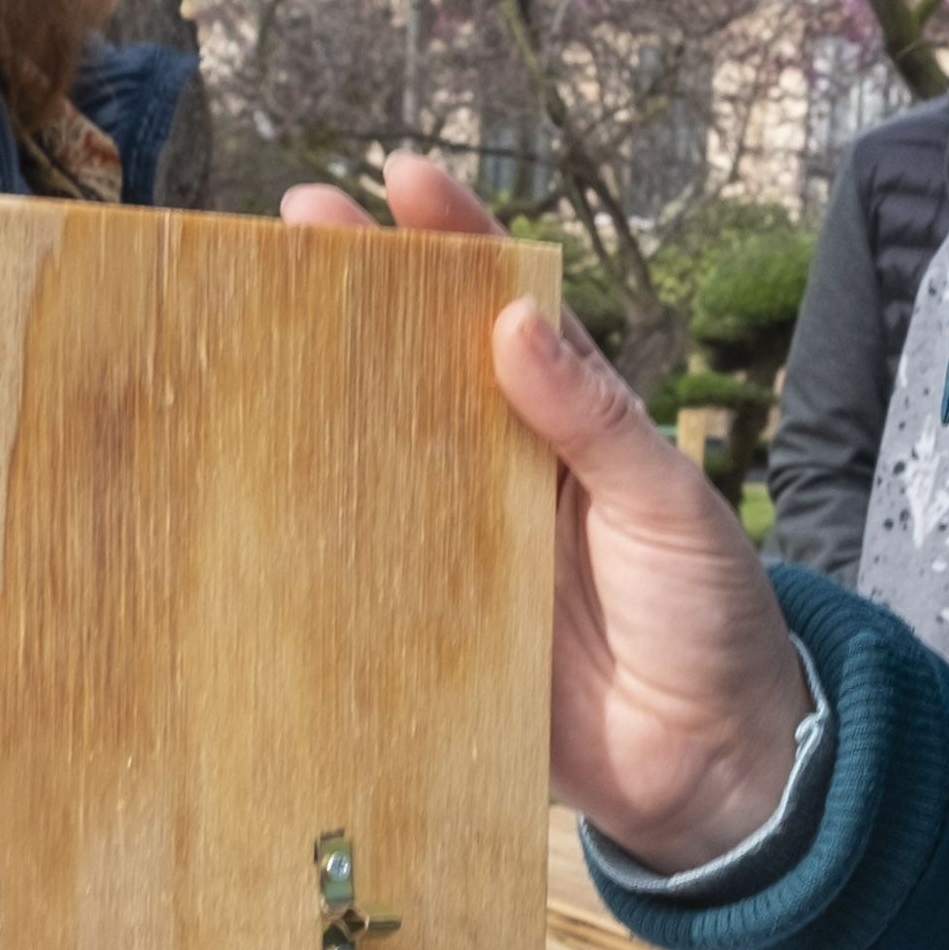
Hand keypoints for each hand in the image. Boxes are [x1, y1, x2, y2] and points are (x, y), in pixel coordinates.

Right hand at [282, 152, 811, 866]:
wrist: (712, 771)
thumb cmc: (711, 620)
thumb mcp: (667, 508)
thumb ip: (598, 421)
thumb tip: (516, 322)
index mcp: (567, 422)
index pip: (504, 310)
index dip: (454, 242)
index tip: (400, 178)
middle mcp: (500, 470)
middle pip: (415, 366)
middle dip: (353, 295)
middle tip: (288, 223)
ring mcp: (458, 546)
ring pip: (371, 457)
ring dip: (309, 401)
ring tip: (236, 331)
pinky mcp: (430, 627)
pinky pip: (357, 573)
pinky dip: (303, 539)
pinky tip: (240, 499)